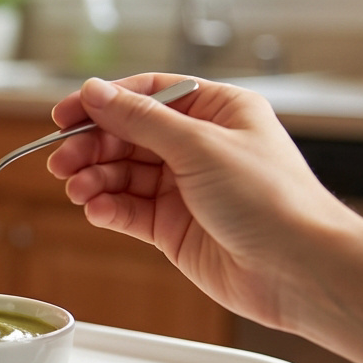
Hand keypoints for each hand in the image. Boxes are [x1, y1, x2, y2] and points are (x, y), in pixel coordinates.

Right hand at [45, 74, 352, 328]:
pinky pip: (130, 210)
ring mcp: (187, 189)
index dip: (104, 102)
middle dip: (92, 146)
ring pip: (124, 174)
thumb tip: (95, 92)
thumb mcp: (200, 145)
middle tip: (62, 160)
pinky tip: (97, 210)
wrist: (301, 271)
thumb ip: (140, 120)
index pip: (148, 94)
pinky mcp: (175, 228)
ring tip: (77, 190)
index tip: (65, 113)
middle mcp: (201, 146)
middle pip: (128, 135)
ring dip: (95, 179)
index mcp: (218, 111)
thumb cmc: (274, 201)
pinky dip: (108, 208)